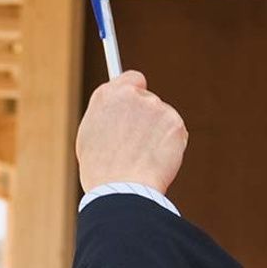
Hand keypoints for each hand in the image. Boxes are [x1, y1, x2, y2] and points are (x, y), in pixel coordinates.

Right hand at [75, 71, 186, 194]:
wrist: (121, 189)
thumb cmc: (101, 169)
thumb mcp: (91, 135)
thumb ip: (107, 115)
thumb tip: (118, 110)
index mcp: (107, 95)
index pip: (131, 78)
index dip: (135, 90)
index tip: (137, 101)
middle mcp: (132, 95)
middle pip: (148, 100)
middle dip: (146, 117)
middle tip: (137, 143)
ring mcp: (156, 107)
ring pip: (162, 118)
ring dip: (156, 133)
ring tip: (141, 158)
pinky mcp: (175, 123)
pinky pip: (175, 132)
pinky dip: (169, 145)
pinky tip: (155, 160)